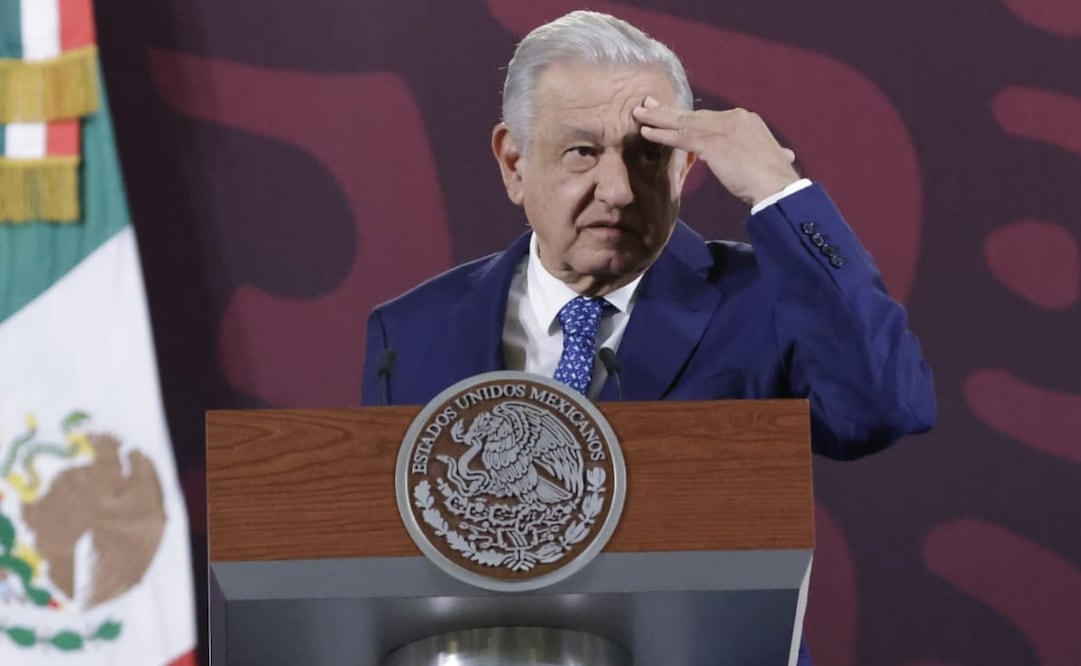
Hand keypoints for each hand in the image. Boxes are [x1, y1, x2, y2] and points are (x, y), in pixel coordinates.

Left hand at [633, 97, 799, 206]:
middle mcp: (734, 118)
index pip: (710, 118)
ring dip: (658, 118)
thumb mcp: (773, 158)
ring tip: (639, 115)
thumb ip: (770, 152)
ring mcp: (721, 128)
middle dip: (668, 111)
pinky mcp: (711, 142)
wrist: (777, 186)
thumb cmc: (776, 179)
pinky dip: (662, 134)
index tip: (674, 114)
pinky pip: (680, 136)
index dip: (689, 117)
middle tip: (648, 105)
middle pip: (694, 115)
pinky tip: (647, 132)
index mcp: (746, 121)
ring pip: (683, 122)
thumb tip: (784, 154)